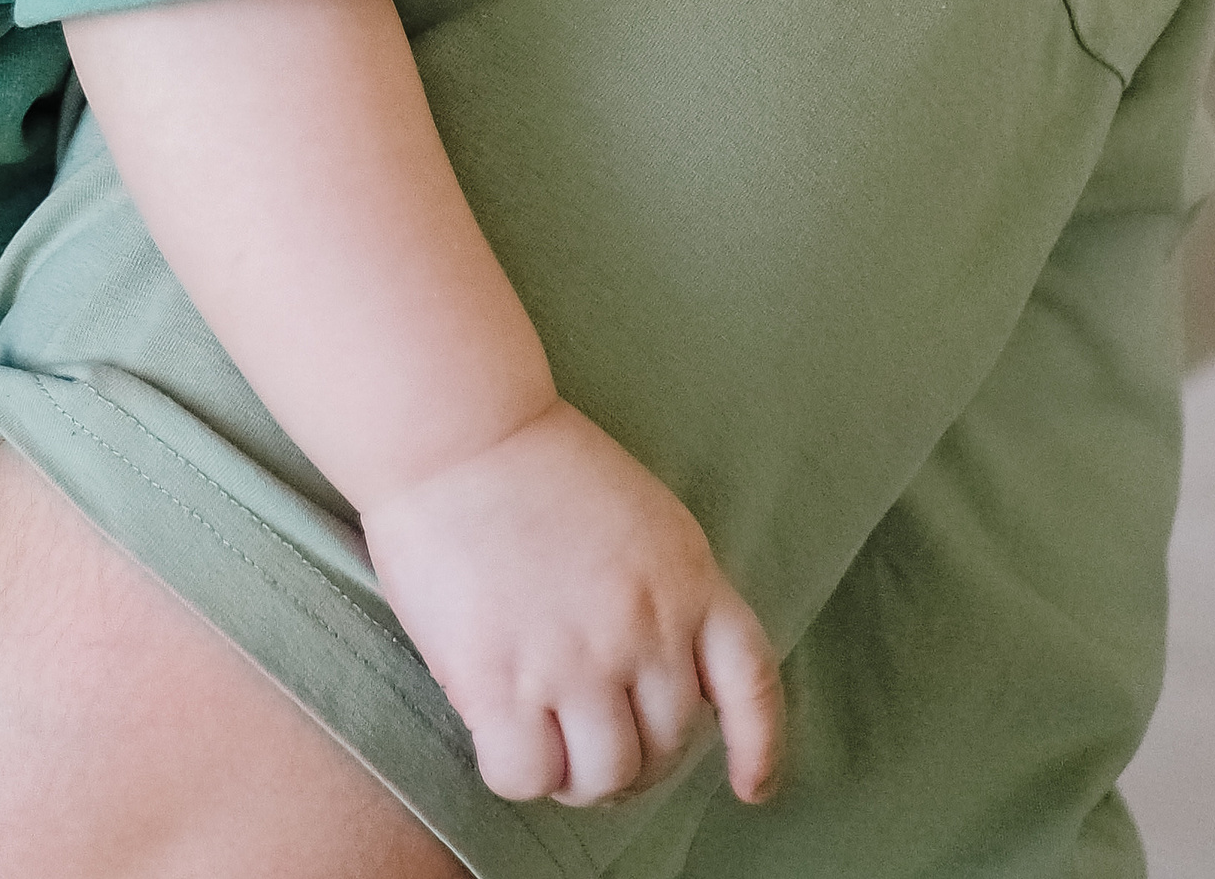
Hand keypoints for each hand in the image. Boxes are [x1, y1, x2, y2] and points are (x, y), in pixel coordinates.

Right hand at [359, 399, 782, 811]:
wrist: (456, 428)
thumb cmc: (533, 462)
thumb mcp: (639, 517)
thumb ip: (661, 593)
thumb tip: (651, 677)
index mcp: (686, 580)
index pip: (751, 684)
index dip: (757, 748)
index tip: (751, 787)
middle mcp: (645, 629)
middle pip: (667, 747)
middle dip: (632, 756)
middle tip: (589, 738)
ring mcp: (576, 661)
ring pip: (603, 775)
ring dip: (577, 776)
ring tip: (546, 745)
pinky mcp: (503, 683)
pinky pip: (527, 775)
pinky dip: (519, 772)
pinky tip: (502, 739)